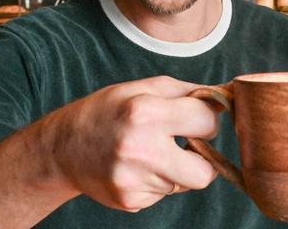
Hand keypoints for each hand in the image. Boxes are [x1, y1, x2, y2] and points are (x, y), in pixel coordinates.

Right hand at [46, 75, 218, 211]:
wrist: (62, 146)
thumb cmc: (106, 110)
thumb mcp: (141, 87)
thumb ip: (185, 92)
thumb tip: (225, 97)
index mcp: (145, 112)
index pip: (207, 121)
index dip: (206, 119)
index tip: (196, 118)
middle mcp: (140, 149)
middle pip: (205, 173)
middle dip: (202, 159)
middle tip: (185, 144)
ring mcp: (134, 180)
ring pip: (182, 183)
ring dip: (174, 168)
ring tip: (147, 151)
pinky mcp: (129, 200)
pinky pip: (163, 194)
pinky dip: (157, 181)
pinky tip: (135, 166)